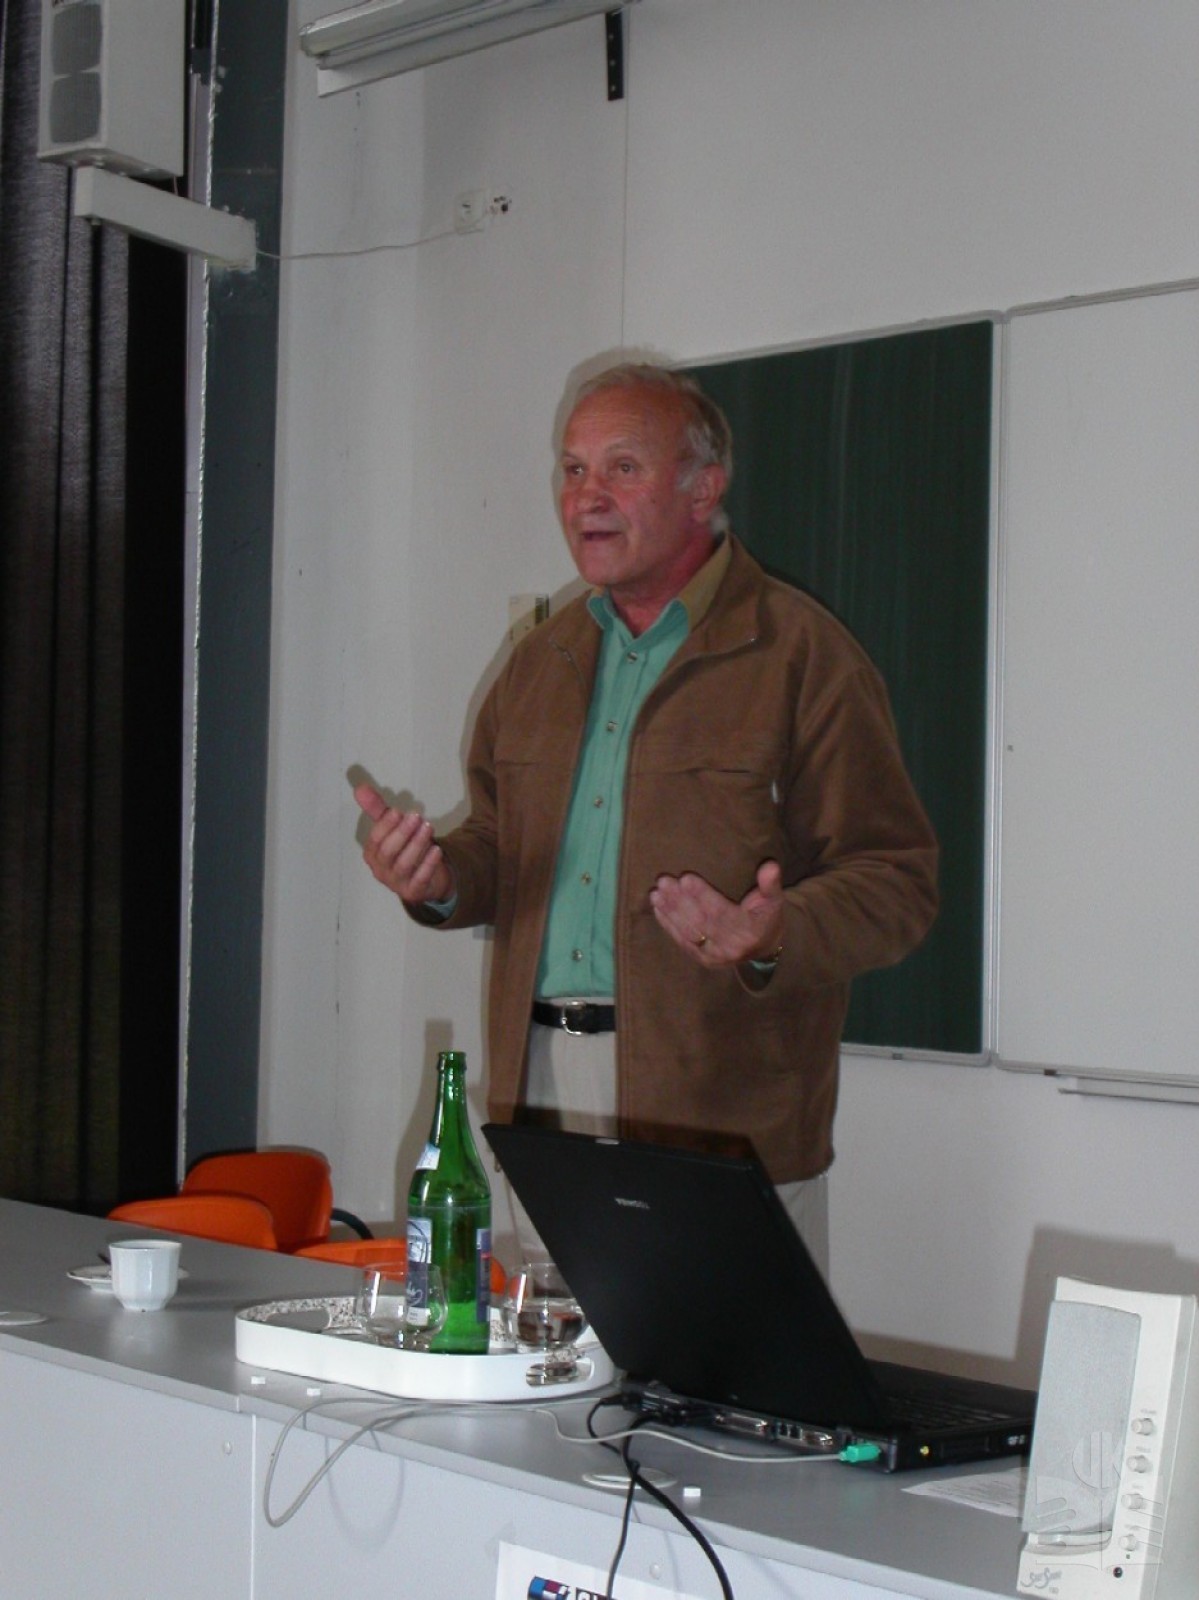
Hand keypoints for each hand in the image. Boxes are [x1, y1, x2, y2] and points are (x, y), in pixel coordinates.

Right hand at [354, 784, 454, 906]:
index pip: (374, 840)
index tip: (398, 811)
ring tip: (428, 828)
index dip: (385, 826)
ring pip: (404, 864)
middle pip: (388, 852)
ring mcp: (396, 884)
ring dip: (417, 844)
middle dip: (402, 833)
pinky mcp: (413, 892)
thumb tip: (360, 788)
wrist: (427, 879)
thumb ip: (378, 809)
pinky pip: (420, 878)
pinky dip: (428, 864)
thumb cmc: (405, 849)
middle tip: (416, 817)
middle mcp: (380, 870)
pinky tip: (437, 849)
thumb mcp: (392, 828)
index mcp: (372, 855)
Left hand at [648, 861, 785, 967]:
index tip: (686, 877)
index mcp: (749, 931)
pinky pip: (682, 942)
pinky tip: (658, 908)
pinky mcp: (702, 960)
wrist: (764, 948)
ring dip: (670, 911)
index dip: (703, 895)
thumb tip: (771, 866)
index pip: (721, 912)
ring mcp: (714, 957)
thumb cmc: (766, 917)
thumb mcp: (774, 900)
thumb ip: (771, 884)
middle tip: (664, 881)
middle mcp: (731, 947)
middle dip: (680, 901)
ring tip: (656, 892)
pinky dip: (668, 925)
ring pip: (688, 932)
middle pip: (700, 922)